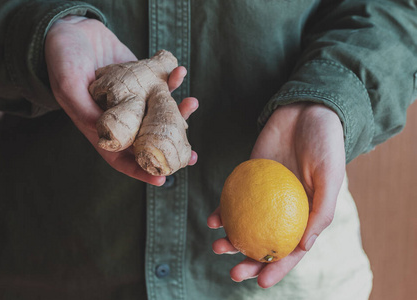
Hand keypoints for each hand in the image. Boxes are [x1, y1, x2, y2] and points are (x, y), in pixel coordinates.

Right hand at [45, 16, 197, 185]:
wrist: (69, 28)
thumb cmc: (62, 58)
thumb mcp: (69, 85)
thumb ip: (85, 110)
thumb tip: (105, 134)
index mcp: (98, 127)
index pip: (120, 157)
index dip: (140, 170)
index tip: (162, 178)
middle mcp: (118, 117)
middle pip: (146, 139)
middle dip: (169, 147)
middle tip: (192, 155)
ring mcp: (131, 98)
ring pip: (157, 112)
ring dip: (177, 111)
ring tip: (192, 103)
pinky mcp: (139, 78)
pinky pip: (158, 84)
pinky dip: (170, 80)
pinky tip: (179, 72)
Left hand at [208, 103, 344, 287]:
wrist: (306, 110)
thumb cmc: (325, 143)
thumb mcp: (330, 177)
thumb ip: (321, 211)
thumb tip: (303, 248)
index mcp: (306, 213)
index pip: (291, 249)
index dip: (277, 268)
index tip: (260, 283)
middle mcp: (283, 207)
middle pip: (264, 241)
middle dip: (249, 261)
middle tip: (233, 272)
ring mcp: (264, 193)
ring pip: (245, 223)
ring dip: (231, 239)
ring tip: (218, 246)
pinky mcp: (248, 175)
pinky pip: (233, 197)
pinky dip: (223, 210)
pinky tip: (213, 219)